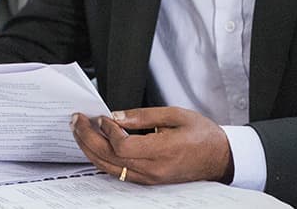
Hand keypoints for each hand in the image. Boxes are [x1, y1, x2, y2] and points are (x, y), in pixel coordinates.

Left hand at [71, 106, 230, 184]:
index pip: (123, 147)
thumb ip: (143, 116)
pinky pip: (118, 172)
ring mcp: (150, 178)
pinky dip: (101, 159)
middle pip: (110, 158)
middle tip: (76, 120)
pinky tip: (94, 145)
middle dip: (88, 138)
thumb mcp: (176, 115)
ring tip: (78, 131)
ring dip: (89, 149)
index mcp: (163, 151)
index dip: (107, 131)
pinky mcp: (148, 180)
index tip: (101, 116)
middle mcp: (153, 169)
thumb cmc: (202, 135)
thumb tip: (116, 116)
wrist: (220, 158)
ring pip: (110, 168)